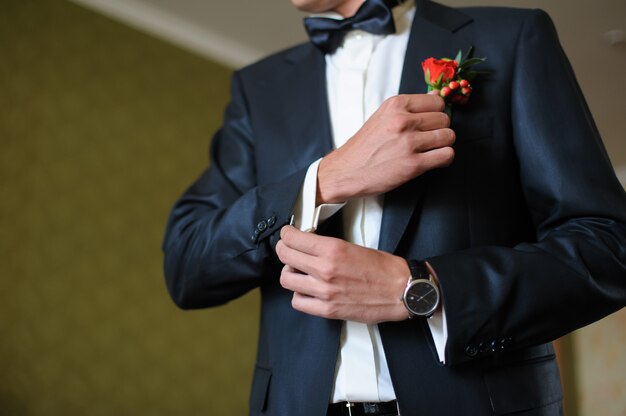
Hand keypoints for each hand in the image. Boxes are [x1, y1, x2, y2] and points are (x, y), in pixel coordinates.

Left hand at [275, 226, 409, 323]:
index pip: (293, 239)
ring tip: (299, 272)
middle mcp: (325, 270)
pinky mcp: (327, 310)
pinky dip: (299, 295)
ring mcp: (324, 291)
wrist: (401, 291)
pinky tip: (308, 290)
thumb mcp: (352, 246)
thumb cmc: (383, 268)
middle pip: (285, 256)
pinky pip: (297, 302)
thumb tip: (307, 244)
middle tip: (288, 250)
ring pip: (287, 279)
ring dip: (290, 273)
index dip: (286, 235)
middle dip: (284, 250)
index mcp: (332, 250)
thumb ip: (327, 246)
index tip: (287, 235)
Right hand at [317, 94, 454, 203]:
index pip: (436, 101)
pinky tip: (434, 160)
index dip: (436, 112)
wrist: (345, 171)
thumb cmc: (363, 147)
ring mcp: (409, 143)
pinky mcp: (413, 164)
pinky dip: (444, 158)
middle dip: (440, 129)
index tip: (431, 121)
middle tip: (429, 138)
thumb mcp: (382, 117)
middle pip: (444, 119)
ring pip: (449, 136)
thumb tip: (435, 97)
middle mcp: (403, 121)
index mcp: (395, 105)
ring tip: (431, 150)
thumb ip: (408, 109)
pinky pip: (446, 155)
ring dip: (443, 144)